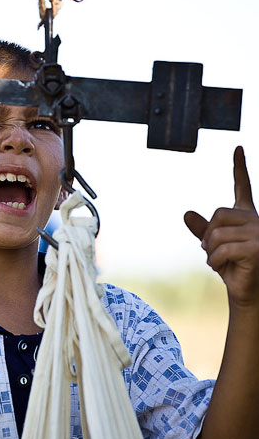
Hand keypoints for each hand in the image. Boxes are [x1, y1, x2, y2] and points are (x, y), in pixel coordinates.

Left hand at [184, 146, 258, 308]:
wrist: (247, 291)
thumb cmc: (233, 267)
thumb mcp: (213, 246)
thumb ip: (202, 229)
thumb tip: (186, 213)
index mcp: (247, 215)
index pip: (242, 186)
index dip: (239, 167)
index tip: (237, 147)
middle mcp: (257, 220)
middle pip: (218, 214)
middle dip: (208, 235)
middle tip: (211, 252)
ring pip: (217, 234)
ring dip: (210, 252)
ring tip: (218, 262)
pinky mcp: (258, 248)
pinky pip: (222, 249)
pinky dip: (214, 261)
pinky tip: (221, 268)